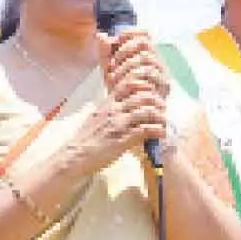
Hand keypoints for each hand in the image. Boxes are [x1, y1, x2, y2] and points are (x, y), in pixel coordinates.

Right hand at [69, 31, 166, 170]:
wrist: (75, 156)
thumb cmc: (87, 138)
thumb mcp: (97, 116)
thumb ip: (110, 107)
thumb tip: (123, 101)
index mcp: (108, 103)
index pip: (128, 83)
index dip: (144, 83)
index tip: (153, 89)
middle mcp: (114, 110)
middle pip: (142, 96)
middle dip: (156, 100)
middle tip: (163, 106)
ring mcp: (118, 124)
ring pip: (146, 112)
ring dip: (159, 116)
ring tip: (165, 121)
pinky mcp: (122, 140)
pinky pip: (145, 130)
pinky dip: (156, 131)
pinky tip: (161, 133)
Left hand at [100, 30, 169, 99]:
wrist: (128, 119)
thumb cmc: (121, 93)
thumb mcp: (111, 72)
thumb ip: (106, 54)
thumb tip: (101, 35)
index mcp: (148, 57)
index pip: (145, 36)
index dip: (131, 34)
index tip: (117, 40)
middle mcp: (159, 65)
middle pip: (145, 46)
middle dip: (126, 52)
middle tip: (113, 62)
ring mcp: (162, 78)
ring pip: (147, 61)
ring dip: (127, 65)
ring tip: (114, 75)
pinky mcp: (162, 91)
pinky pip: (149, 79)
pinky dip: (131, 80)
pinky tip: (118, 85)